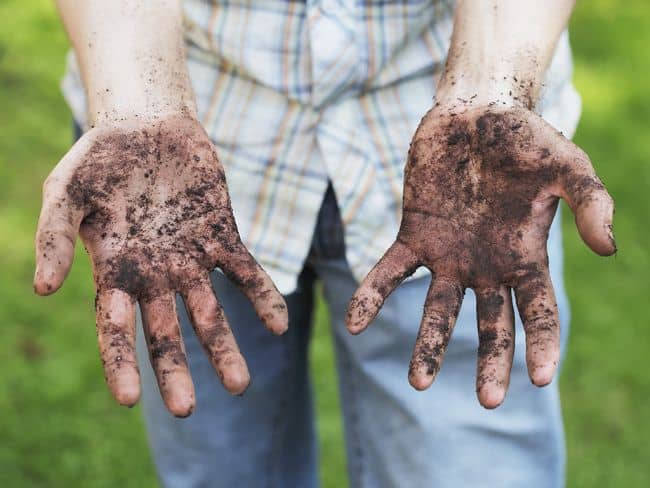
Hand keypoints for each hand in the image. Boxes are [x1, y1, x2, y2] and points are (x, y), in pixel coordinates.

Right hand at [34, 115, 287, 416]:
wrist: (147, 125)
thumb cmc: (100, 158)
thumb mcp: (66, 191)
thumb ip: (54, 236)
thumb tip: (41, 288)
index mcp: (115, 271)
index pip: (116, 328)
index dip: (120, 362)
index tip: (128, 399)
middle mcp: (155, 274)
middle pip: (166, 332)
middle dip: (176, 369)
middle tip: (188, 410)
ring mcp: (191, 258)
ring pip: (210, 312)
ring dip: (224, 347)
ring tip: (241, 385)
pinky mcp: (222, 236)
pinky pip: (244, 272)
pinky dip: (261, 296)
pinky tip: (278, 324)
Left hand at [346, 105, 614, 407]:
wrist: (476, 112)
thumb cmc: (526, 138)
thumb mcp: (568, 165)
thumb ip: (591, 202)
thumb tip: (609, 248)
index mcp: (525, 257)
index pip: (538, 311)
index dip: (542, 344)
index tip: (541, 378)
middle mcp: (486, 265)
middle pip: (491, 324)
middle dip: (490, 361)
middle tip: (487, 401)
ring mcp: (448, 255)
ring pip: (438, 309)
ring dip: (428, 345)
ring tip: (418, 383)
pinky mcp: (414, 236)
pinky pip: (391, 273)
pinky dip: (373, 296)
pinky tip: (354, 323)